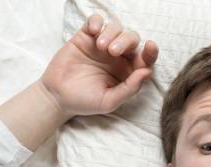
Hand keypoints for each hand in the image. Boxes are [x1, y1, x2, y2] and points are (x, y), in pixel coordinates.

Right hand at [38, 13, 158, 118]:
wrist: (58, 96)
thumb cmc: (86, 101)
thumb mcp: (110, 101)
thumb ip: (129, 88)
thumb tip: (146, 72)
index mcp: (128, 72)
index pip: (145, 59)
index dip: (151, 52)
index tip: (150, 46)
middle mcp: (118, 57)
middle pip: (132, 39)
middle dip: (126, 41)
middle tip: (112, 51)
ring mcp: (102, 45)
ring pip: (116, 27)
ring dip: (111, 33)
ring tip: (100, 46)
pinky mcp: (86, 37)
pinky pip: (96, 21)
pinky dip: (97, 21)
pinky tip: (93, 31)